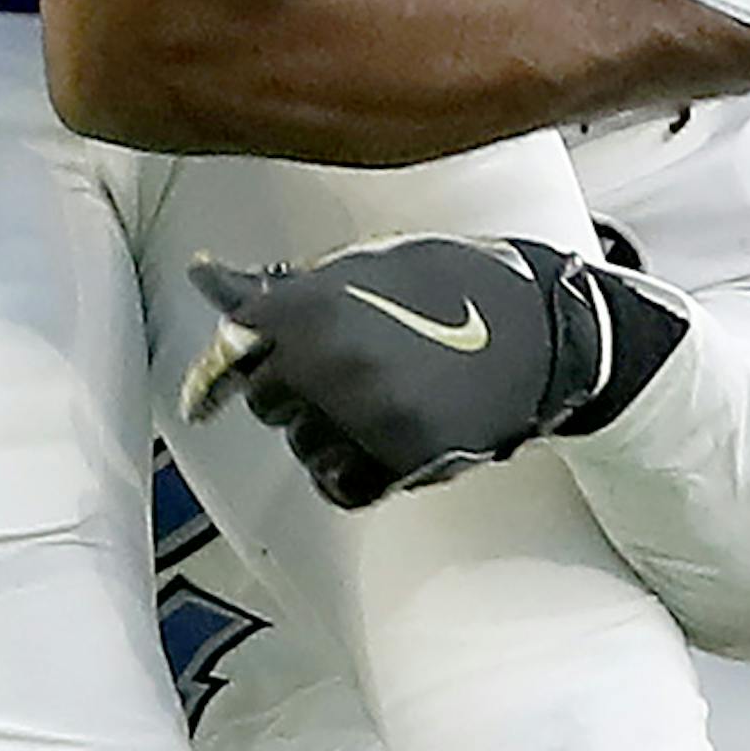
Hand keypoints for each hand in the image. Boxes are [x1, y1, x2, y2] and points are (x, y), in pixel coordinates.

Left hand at [179, 232, 686, 508]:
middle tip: (339, 369)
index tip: (243, 371)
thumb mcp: (364, 264)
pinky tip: (374, 443)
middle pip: (266, 401)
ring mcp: (368, 417)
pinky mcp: (403, 461)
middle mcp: (335, 363)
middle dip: (290, 389)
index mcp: (318, 306)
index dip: (246, 355)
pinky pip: (340, 486)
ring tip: (373, 399)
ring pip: (301, 446)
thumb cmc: (454, 285)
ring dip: (322, 432)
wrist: (545, 331)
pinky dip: (348, 473)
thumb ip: (281, 286)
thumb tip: (204, 278)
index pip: (239, 347)